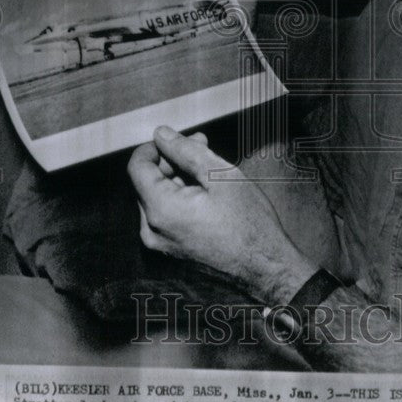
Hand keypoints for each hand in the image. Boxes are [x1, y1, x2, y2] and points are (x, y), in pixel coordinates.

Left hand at [128, 126, 315, 303]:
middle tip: (202, 146)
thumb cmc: (249, 222)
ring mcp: (161, 243)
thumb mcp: (220, 175)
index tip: (178, 139)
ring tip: (208, 169)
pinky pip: (166, 214)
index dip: (155, 146)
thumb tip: (161, 134)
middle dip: (171, 160)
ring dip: (178, 178)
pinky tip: (206, 191)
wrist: (265, 266)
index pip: (137, 167)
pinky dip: (181, 197)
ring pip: (157, 197)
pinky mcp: (171, 249)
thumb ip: (186, 151)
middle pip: (147, 181)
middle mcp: (153, 230)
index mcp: (161, 210)